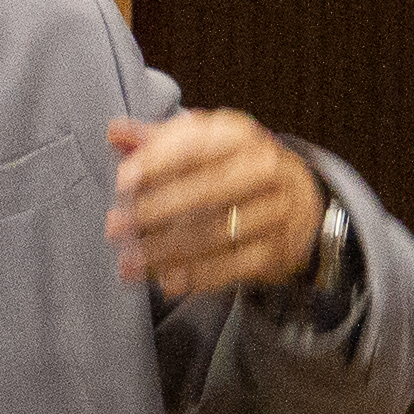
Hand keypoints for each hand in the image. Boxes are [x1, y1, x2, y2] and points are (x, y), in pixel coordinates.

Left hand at [109, 109, 321, 300]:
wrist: (299, 202)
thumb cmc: (236, 169)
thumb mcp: (204, 145)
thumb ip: (159, 139)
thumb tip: (115, 132)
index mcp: (240, 136)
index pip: (196, 146)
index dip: (157, 162)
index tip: (122, 181)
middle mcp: (264, 168)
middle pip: (206, 191)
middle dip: (155, 210)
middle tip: (115, 227)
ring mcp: (276, 210)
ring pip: (216, 233)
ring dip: (166, 250)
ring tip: (129, 261)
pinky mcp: (278, 249)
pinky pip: (234, 265)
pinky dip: (198, 276)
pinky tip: (167, 280)